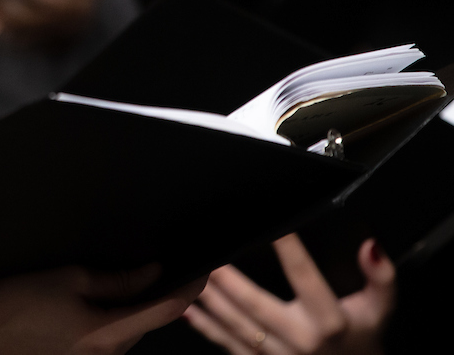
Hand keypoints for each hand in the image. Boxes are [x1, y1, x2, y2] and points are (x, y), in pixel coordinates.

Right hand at [0, 265, 206, 354]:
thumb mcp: (59, 280)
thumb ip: (111, 278)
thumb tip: (149, 272)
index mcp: (107, 334)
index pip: (168, 308)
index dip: (191, 283)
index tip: (203, 265)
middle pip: (143, 321)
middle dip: (141, 292)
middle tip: (124, 263)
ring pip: (120, 332)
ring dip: (114, 309)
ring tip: (74, 287)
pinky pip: (100, 343)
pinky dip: (96, 323)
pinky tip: (63, 310)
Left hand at [183, 234, 394, 354]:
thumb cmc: (363, 334)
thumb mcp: (380, 307)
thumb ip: (380, 277)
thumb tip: (370, 246)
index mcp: (329, 322)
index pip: (305, 277)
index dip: (289, 249)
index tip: (273, 224)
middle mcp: (300, 340)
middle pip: (257, 307)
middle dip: (228, 281)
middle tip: (208, 255)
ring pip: (236, 327)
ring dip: (210, 301)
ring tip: (189, 276)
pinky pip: (228, 346)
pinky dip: (205, 328)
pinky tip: (186, 309)